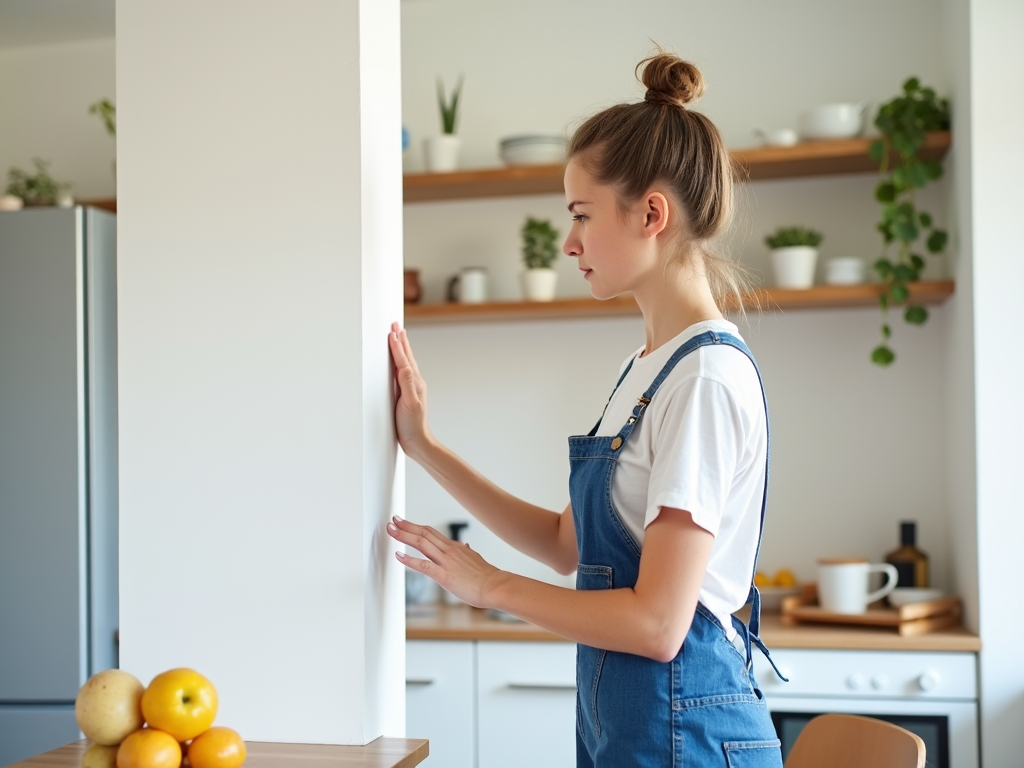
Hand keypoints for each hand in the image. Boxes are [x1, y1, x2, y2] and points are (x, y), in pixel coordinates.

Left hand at [386, 516, 504, 607]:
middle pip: (424, 533)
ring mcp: (446, 562)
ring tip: (391, 531)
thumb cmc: (486, 577)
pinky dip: (409, 560)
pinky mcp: (444, 576)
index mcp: (455, 547)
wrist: (496, 586)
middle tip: (393, 520)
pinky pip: (424, 566)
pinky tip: (398, 556)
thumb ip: (467, 552)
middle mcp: (449, 551)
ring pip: (421, 544)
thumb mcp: (476, 559)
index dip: (416, 526)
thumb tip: (466, 546)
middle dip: (406, 526)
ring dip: (404, 536)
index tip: (404, 522)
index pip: (431, 532)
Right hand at [388, 321, 433, 459]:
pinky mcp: (406, 394)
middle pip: (407, 357)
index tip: (392, 331)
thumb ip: (407, 384)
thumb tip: (405, 366)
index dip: (397, 345)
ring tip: (398, 335)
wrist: (417, 442)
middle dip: (400, 340)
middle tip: (395, 325)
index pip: (403, 360)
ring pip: (406, 362)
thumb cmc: (411, 426)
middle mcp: (414, 383)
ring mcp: (411, 388)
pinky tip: (398, 361)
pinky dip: (400, 361)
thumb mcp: (409, 404)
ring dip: (401, 348)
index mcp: (414, 383)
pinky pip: (403, 372)